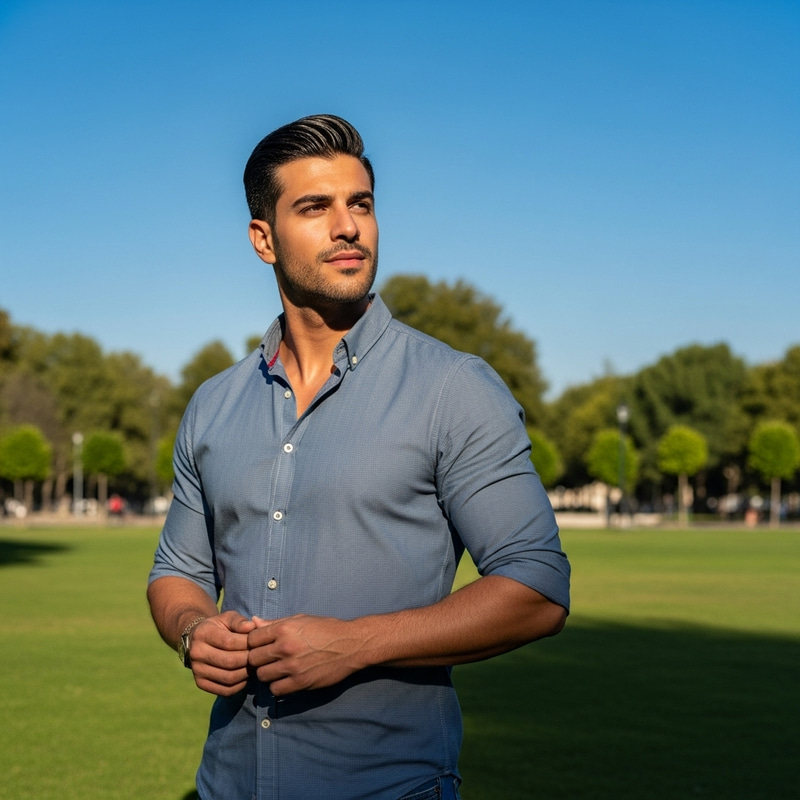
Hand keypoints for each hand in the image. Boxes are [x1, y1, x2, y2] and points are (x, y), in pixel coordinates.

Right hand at [188, 611, 256, 695]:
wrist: (199, 640)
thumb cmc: (220, 627)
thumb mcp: (228, 618)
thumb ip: (240, 621)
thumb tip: (252, 626)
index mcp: (203, 633)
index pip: (229, 642)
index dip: (247, 643)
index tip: (258, 642)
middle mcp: (196, 653)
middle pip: (230, 662)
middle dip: (249, 659)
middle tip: (260, 656)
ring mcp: (197, 670)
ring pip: (229, 677)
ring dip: (246, 673)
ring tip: (254, 665)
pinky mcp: (200, 683)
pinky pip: (225, 690)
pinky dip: (240, 685)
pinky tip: (245, 676)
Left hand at [247, 614, 365, 695]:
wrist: (350, 644)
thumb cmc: (325, 629)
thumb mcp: (300, 619)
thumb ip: (275, 622)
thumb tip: (253, 621)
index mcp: (284, 628)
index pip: (252, 638)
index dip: (254, 642)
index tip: (261, 645)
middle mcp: (285, 647)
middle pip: (253, 658)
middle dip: (258, 659)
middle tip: (267, 659)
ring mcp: (292, 666)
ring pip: (262, 675)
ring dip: (267, 673)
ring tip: (276, 669)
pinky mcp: (301, 682)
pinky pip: (275, 690)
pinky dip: (277, 686)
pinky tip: (285, 679)